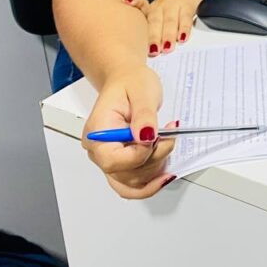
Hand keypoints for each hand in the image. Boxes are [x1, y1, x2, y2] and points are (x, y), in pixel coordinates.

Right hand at [81, 65, 177, 198]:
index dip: (140, 155)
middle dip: (154, 158)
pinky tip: (165, 176)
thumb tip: (146, 137)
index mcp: (97, 132)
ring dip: (156, 167)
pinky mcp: (121, 164)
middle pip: (125, 174)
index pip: (113, 160)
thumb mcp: (142, 91)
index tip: (158, 138)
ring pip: (132, 182)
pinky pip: (132, 185)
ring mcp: (109, 160)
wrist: (128, 81)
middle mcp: (98, 150)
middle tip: (169, 136)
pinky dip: (150, 184)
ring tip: (167, 142)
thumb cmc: (131, 83)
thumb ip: (144, 115)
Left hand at [125, 0, 215, 55]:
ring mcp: (174, 4)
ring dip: (168, 35)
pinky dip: (184, 28)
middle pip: (155, 20)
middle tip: (152, 52)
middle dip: (153, 37)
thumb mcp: (162, 10)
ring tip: (167, 49)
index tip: (125, 2)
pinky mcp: (188, 4)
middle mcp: (161, 5)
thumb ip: (155, 27)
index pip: (141, 5)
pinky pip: (185, 17)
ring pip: (169, 20)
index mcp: (153, 8)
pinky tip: (183, 38)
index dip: (134, 4)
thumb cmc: (176, 1)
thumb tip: (151, 52)